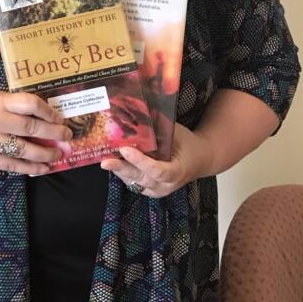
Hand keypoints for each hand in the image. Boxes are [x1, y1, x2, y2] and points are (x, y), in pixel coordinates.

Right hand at [0, 90, 72, 174]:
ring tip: (58, 154)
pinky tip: (44, 168)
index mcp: (0, 102)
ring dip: (46, 154)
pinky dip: (31, 168)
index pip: (30, 104)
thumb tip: (50, 120)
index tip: (60, 118)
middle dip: (53, 134)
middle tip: (67, 136)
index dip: (48, 112)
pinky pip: (14, 165)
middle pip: (30, 128)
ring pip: (24, 150)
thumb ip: (19, 107)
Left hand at [100, 123, 214, 197]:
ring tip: (103, 157)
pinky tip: (111, 160)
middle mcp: (165, 185)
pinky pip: (132, 182)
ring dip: (118, 170)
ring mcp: (156, 190)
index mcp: (177, 171)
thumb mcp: (177, 134)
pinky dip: (122, 172)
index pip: (156, 170)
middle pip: (140, 178)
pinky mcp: (149, 189)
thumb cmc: (187, 144)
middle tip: (105, 160)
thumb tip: (138, 111)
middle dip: (121, 168)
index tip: (125, 149)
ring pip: (133, 182)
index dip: (140, 161)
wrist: (199, 159)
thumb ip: (159, 128)